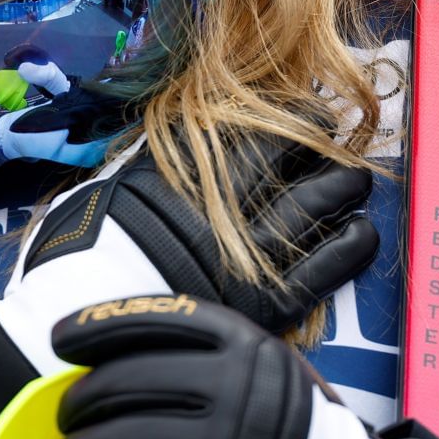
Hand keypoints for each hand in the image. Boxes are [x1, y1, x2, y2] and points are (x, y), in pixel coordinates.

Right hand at [0, 142, 378, 438]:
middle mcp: (223, 208)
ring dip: (344, 188)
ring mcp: (249, 257)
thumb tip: (186, 132)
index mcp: (187, 173)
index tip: (312, 105)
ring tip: (356, 180)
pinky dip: (350, 246)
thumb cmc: (83, 259)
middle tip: (341, 137)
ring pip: (317, 207)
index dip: (294, 114)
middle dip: (325, 146)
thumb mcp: (110, 189)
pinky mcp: (266, 307)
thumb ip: (152, 160)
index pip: (258, 130)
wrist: (76, 333)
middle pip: (295, 161)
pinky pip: (325, 270)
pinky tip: (361, 231)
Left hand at [45, 297, 438, 438]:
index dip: (96, 324)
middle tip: (66, 415)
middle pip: (123, 380)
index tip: (59, 338)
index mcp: (246, 344)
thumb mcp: (258, 366)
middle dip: (78, 399)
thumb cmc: (278, 428)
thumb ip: (199, 351)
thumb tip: (98, 353)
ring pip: (110, 438)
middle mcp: (236, 389)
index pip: (155, 320)